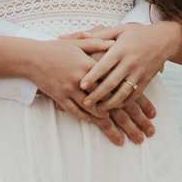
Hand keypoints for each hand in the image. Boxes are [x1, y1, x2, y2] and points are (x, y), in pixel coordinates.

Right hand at [23, 36, 158, 145]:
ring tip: (124, 139)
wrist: (31, 57)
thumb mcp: (79, 42)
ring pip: (94, 113)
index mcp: (92, 67)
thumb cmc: (56, 48)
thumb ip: (98, 42)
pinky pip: (77, 113)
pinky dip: (89, 120)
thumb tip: (115, 44)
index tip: (150, 114)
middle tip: (142, 136)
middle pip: (111, 106)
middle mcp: (83, 82)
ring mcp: (70, 92)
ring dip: (111, 128)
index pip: (119, 87)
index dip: (136, 102)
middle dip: (129, 123)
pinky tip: (99, 126)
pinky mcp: (60, 98)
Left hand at [76, 21, 179, 117]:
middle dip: (98, 94)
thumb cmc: (137, 33)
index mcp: (120, 49)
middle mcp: (130, 62)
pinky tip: (114, 106)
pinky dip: (124, 102)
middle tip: (85, 103)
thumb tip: (70, 36)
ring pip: (123, 92)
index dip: (92, 76)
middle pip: (112, 82)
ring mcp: (139, 72)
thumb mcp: (117, 30)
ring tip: (98, 109)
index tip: (81, 86)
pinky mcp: (146, 80)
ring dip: (110, 103)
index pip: (104, 65)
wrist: (164, 39)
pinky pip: (135, 95)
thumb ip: (95, 35)